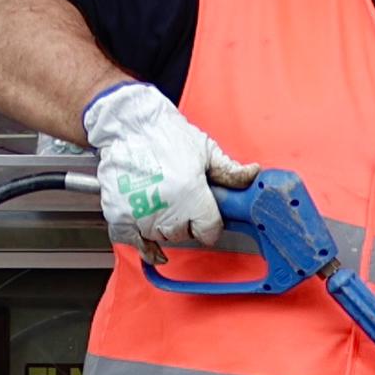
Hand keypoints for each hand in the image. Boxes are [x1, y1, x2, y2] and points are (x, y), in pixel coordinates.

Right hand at [80, 80, 244, 251]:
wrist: (127, 124)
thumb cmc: (165, 133)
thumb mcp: (204, 149)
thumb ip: (229, 170)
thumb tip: (254, 176)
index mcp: (191, 194)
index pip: (209, 231)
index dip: (211, 224)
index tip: (207, 216)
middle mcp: (166, 209)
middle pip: (185, 234)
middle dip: (187, 222)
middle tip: (181, 200)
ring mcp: (141, 215)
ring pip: (162, 237)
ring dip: (164, 227)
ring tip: (161, 201)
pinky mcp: (120, 216)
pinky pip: (136, 244)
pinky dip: (145, 247)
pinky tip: (153, 250)